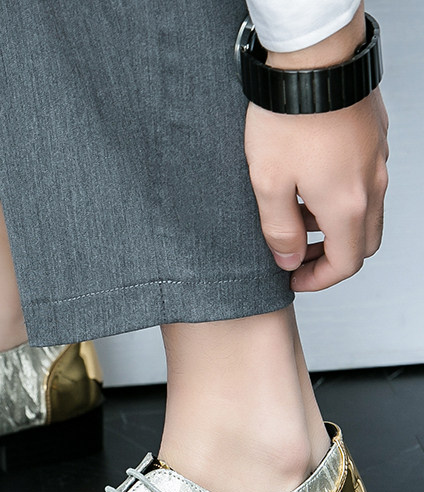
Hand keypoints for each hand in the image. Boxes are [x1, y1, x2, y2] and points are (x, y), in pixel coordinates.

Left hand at [243, 8, 388, 291]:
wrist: (311, 59)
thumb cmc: (287, 118)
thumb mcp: (268, 185)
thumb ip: (279, 231)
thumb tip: (287, 261)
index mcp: (347, 204)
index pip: (347, 263)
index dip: (318, 280)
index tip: (292, 279)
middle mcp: (371, 184)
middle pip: (363, 242)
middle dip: (329, 257)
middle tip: (295, 256)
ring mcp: (376, 159)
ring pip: (365, 212)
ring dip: (333, 226)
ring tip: (294, 216)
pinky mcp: (372, 139)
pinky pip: (364, 182)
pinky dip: (340, 198)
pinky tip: (307, 183)